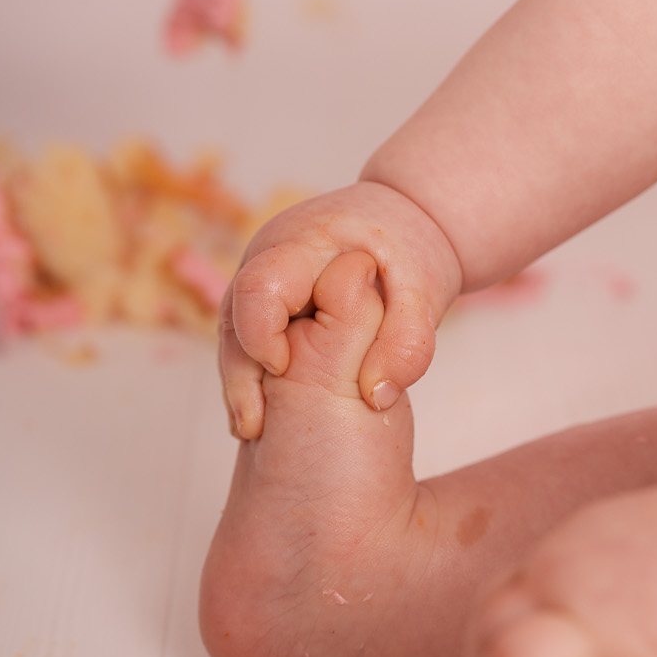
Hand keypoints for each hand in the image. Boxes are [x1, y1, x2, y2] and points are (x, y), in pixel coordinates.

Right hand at [219, 180, 462, 437]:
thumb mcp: (421, 295)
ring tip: (256, 432)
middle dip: (241, 375)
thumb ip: (407, 346)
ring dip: (244, 383)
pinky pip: (249, 342)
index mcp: (303, 244)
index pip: (258, 290)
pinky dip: (257, 377)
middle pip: (234, 318)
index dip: (262, 337)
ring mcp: (262, 278)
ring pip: (235, 336)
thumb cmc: (412, 254)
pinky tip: (266, 418)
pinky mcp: (266, 301)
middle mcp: (270, 257)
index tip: (285, 371)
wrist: (405, 224)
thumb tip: (375, 396)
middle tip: (256, 428)